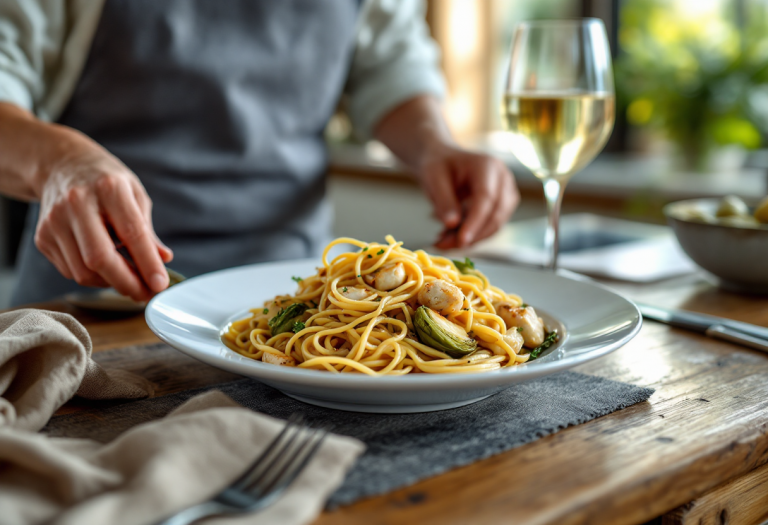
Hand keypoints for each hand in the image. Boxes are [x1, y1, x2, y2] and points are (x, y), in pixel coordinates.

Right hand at [34, 128, 171, 300]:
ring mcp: (54, 221)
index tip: (160, 285)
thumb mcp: (135, 195)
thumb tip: (163, 260)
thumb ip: (147, 231)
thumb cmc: (106, 182)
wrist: (61, 165)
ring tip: (128, 279)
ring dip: (110, 283)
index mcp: (109, 188)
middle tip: (144, 294)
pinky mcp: (42, 237)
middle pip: (100, 259)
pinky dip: (92, 277)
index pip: (132, 234)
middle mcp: (77, 203)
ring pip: (83, 271)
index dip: (147, 263)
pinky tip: (104, 267)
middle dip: (127, 283)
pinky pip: (70, 271)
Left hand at [418, 144, 518, 248]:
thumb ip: (444, 201)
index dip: (475, 222)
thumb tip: (452, 224)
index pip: (487, 198)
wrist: (444, 161)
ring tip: (442, 240)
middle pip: (495, 214)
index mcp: (488, 166)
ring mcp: (507, 193)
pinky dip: (472, 236)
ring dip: (471, 238)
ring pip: (495, 225)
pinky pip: (491, 227)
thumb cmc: (438, 166)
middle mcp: (503, 179)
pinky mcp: (503, 207)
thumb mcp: (434, 179)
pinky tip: (450, 236)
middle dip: (472, 235)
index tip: (461, 241)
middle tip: (443, 245)